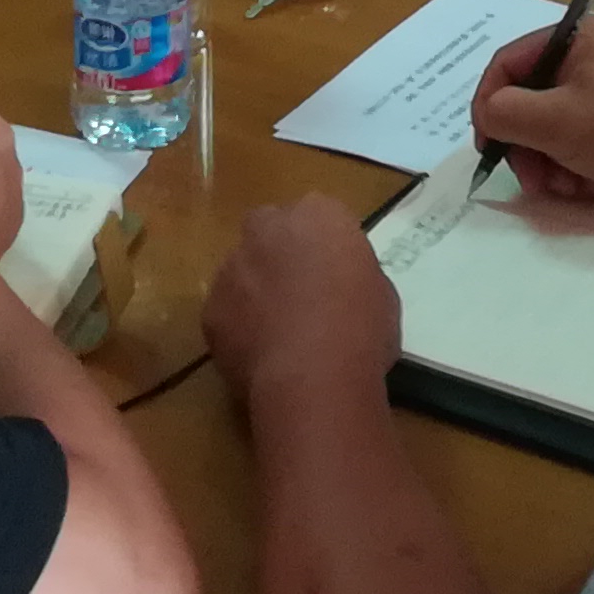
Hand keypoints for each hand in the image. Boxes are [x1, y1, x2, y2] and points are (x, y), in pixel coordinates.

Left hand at [205, 197, 400, 403]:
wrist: (312, 377)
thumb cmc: (361, 331)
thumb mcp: (382, 295)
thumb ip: (355, 275)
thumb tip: (343, 287)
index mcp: (319, 216)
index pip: (318, 215)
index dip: (324, 246)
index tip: (333, 273)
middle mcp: (268, 229)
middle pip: (268, 228)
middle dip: (278, 251)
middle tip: (298, 290)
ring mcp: (232, 266)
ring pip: (240, 269)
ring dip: (254, 289)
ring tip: (277, 331)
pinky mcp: (210, 307)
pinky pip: (225, 311)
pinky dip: (237, 326)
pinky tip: (259, 354)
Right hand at [468, 17, 593, 213]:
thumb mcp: (556, 120)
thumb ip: (505, 113)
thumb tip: (486, 117)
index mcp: (572, 40)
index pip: (506, 64)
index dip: (488, 104)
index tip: (487, 144)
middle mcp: (580, 62)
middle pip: (522, 103)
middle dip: (524, 146)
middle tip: (530, 178)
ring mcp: (593, 99)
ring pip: (541, 133)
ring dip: (546, 165)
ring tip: (566, 185)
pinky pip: (566, 150)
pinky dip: (569, 172)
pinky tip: (588, 186)